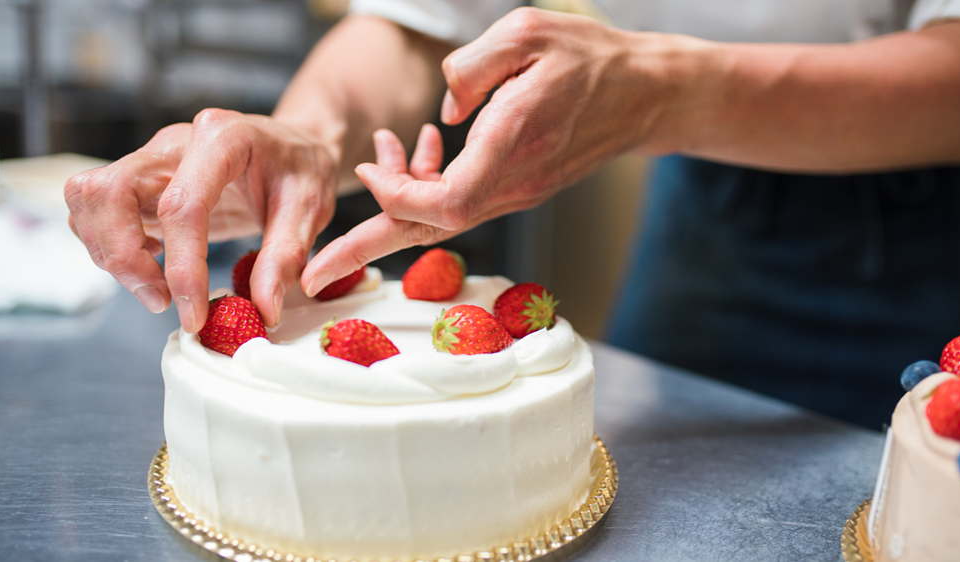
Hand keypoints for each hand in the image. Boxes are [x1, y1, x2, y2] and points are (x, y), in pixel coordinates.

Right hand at [65, 108, 338, 331]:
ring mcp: (151, 158)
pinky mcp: (141, 179)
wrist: (295, 146)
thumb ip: (285, 257)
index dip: (182, 266)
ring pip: (89, 197)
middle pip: (110, 192)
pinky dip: (110, 244)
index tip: (194, 315)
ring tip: (159, 289)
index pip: (182, 205)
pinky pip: (97, 208)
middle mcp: (174, 142)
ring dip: (110, 252)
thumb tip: (262, 311)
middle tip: (162, 300)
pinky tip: (153, 264)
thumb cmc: (302, 171)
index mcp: (222, 138)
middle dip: (124, 257)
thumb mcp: (312, 210)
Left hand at [302, 8, 686, 293]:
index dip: (398, 196)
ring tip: (363, 192)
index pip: (447, 201)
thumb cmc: (591, 57)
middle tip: (313, 274)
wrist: (646, 94)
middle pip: (432, 229)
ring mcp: (518, 191)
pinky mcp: (519, 189)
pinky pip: (462, 204)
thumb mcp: (529, 33)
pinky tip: (417, 154)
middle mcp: (514, 182)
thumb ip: (473, 67)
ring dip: (394, 210)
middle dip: (367, 249)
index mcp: (513, 143)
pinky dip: (426, 192)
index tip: (369, 171)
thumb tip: (441, 112)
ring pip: (443, 220)